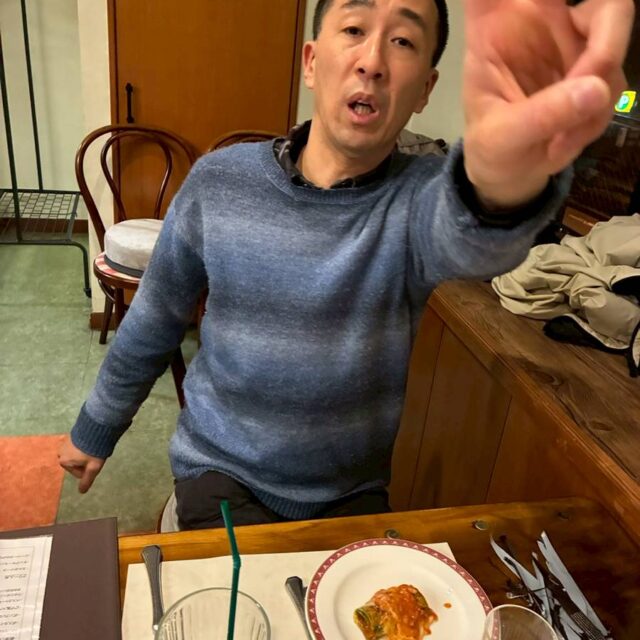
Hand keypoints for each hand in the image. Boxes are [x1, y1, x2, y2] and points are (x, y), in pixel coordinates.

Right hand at [58, 435, 105, 493]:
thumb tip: (81, 492)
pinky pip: (78, 445)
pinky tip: (92, 441)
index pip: (79, 473)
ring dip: (86, 453)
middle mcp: (61, 452)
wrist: (94, 428)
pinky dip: (85, 445)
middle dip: (87, 461)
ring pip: (78, 454)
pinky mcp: (71, 434)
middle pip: (77, 463)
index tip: (94, 462)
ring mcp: (65, 442)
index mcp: (64, 461)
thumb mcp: (93, 468)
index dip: (89, 469)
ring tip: (94, 448)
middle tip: (95, 454)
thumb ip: (86, 480)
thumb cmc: (93, 450)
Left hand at [462, 0, 634, 208]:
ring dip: (601, 66)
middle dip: (601, 15)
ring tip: (563, 130)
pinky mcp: (596, 61)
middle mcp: (535, 18)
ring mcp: (570, 36)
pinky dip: (598, 109)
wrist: (513, 175)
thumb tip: (595, 88)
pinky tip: (566, 137)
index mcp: (493, 27)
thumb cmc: (492, 150)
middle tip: (591, 61)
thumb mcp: (502, 139)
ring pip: (614, 15)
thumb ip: (541, 115)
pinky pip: (616, 69)